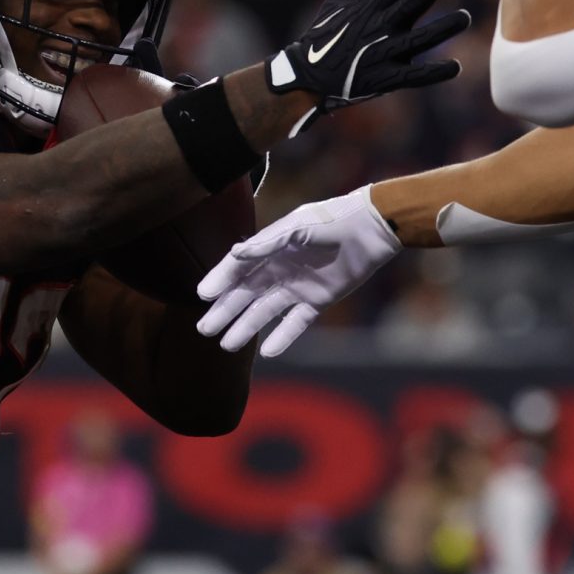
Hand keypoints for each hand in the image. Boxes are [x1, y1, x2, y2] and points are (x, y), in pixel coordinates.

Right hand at [196, 184, 402, 355]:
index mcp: (270, 248)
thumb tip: (234, 254)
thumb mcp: (298, 228)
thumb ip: (267, 243)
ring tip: (227, 345)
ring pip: (265, 312)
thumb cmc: (332, 221)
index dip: (219, 280)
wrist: (372, 230)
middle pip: (245, 294)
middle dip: (225, 311)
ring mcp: (297, 287)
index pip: (237, 267)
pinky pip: (295, 323)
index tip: (201, 296)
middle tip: (204, 330)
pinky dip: (283, 337)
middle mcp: (279, 269)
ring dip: (247, 327)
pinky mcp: (317, 301)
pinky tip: (269, 352)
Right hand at [266, 0, 469, 134]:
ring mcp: (383, 53)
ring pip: (419, 39)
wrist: (307, 74)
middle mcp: (380, 27)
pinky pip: (414, 76)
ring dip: (442, 28)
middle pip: (411, 3)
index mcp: (371, 6)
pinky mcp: (384, 78)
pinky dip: (434, 73)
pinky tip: (456, 67)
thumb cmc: (325, 33)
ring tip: (464, 17)